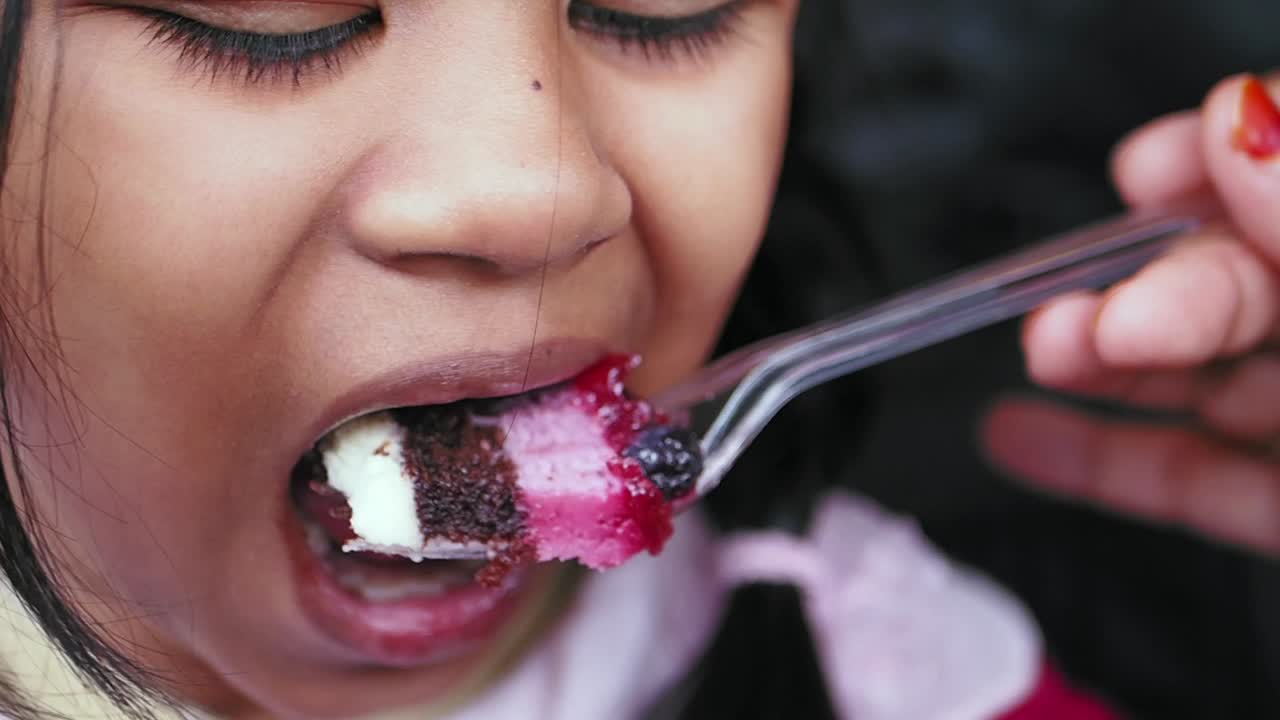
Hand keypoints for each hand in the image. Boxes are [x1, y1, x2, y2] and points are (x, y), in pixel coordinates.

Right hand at [983, 74, 1279, 556]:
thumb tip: (1248, 121)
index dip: (1221, 165)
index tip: (1145, 170)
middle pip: (1230, 289)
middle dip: (1141, 290)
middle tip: (1079, 313)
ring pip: (1197, 378)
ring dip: (1101, 363)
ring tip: (1039, 352)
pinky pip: (1185, 479)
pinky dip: (1097, 461)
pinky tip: (1019, 436)